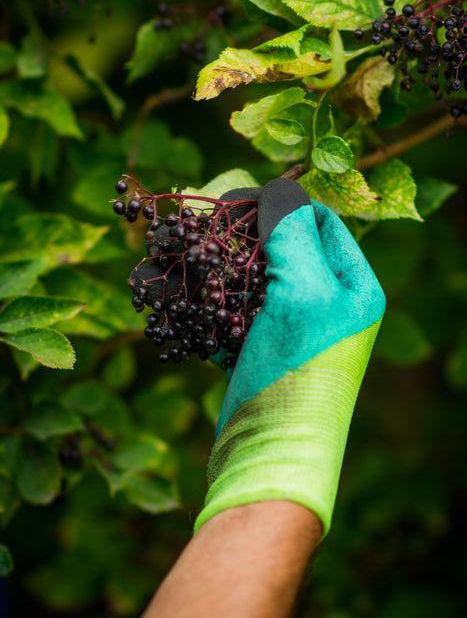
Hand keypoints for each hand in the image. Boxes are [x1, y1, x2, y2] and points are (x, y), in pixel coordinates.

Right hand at [195, 178, 385, 535]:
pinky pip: (231, 312)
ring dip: (212, 269)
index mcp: (351, 285)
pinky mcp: (258, 350)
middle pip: (279, 248)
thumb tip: (280, 187)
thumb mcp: (304, 295)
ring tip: (169, 259)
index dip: (278, 203)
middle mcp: (325, 303)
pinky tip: (170, 299)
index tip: (233, 197)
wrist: (271, 456)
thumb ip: (294, 235)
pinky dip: (204, 304)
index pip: (318, 221)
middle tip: (196, 225)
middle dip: (236, 236)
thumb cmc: (298, 374)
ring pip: (248, 279)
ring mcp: (289, 328)